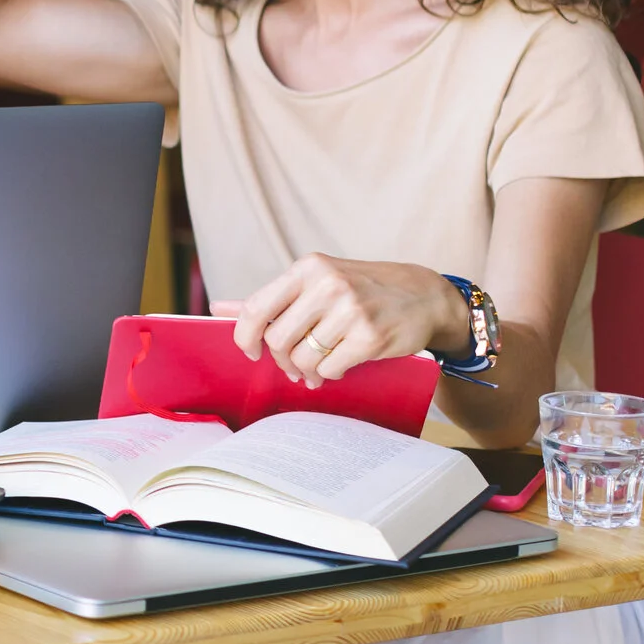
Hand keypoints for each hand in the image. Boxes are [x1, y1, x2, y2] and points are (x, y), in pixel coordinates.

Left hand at [218, 254, 473, 386]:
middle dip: (281, 360)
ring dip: (305, 371)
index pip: (256, 308)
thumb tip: (218, 308)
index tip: (251, 351)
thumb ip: (271, 299)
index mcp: (308, 269)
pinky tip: (338, 367)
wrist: (425, 295)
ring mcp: (351, 310)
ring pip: (303, 358)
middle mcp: (327, 285)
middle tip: (293, 366)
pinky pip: (330, 369)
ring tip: (315, 371)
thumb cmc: (363, 289)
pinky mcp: (370, 336)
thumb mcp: (317, 283)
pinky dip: (330, 374)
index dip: (245, 337)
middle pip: (277, 339)